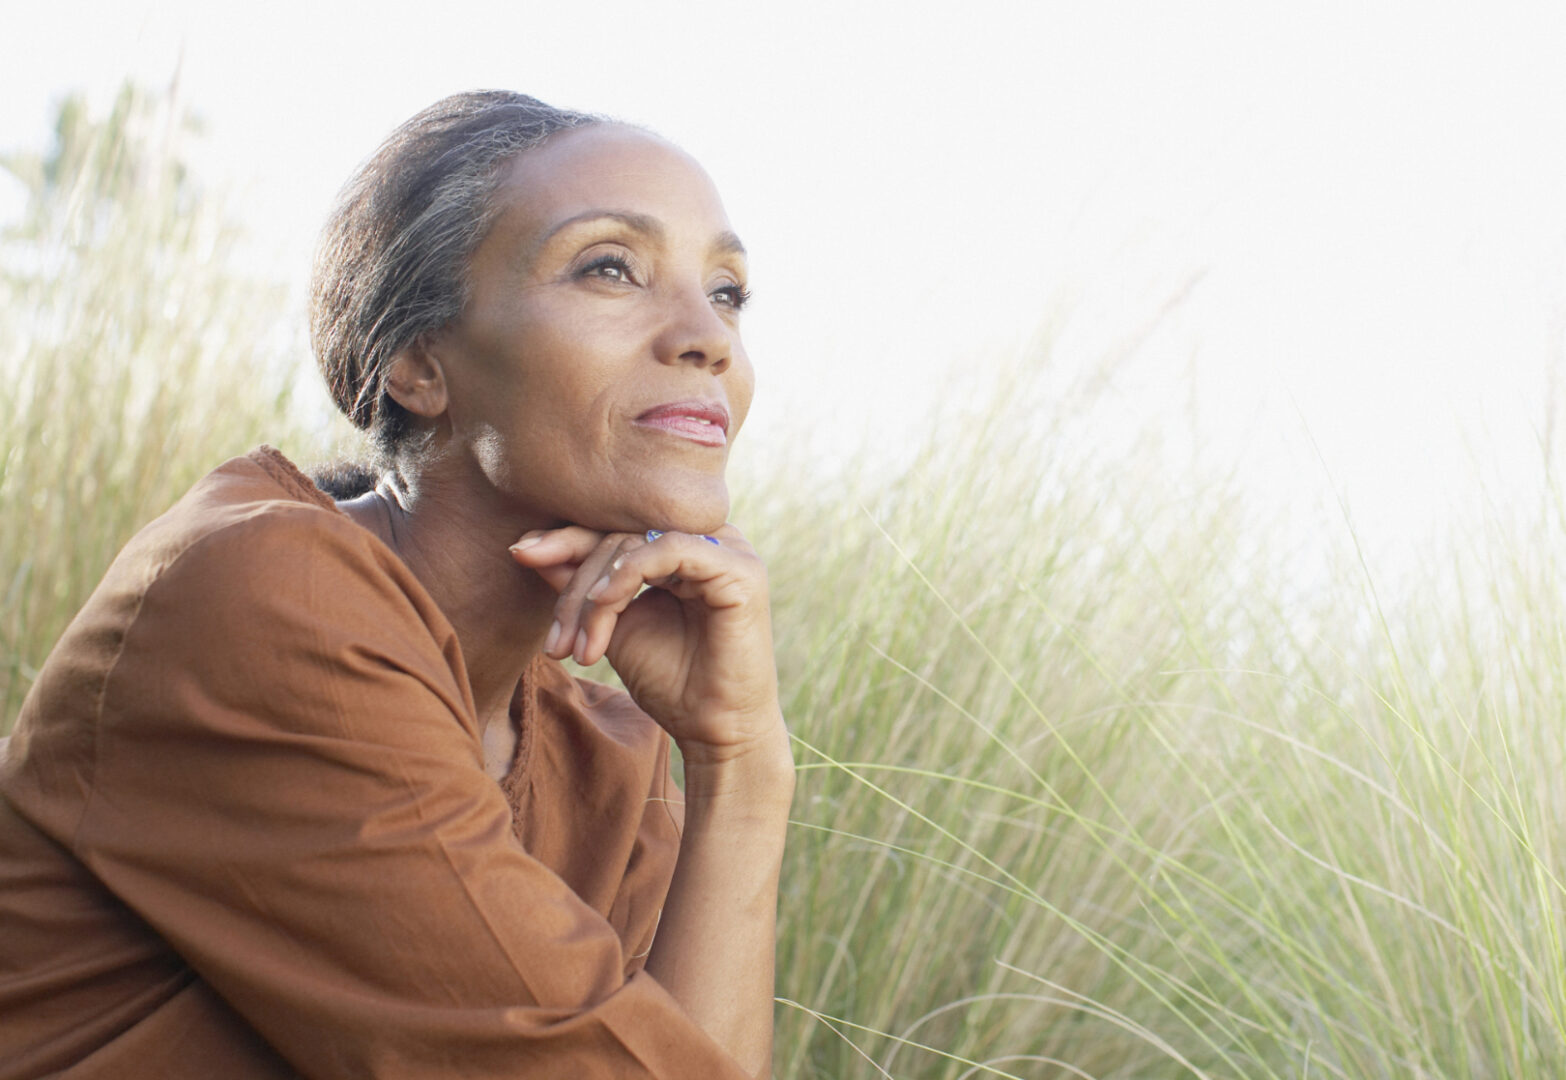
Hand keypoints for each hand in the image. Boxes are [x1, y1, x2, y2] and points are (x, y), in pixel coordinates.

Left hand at [509, 525, 783, 761]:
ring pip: (639, 542)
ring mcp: (730, 551)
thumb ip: (581, 586)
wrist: (715, 732)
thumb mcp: (612, 626)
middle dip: (576, 584)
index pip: (618, 527)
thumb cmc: (671, 683)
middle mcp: (711, 540)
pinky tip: (603, 605)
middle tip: (555, 642)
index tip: (520, 553)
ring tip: (578, 646)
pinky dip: (628, 573)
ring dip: (596, 592)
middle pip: (623, 534)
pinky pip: (670, 549)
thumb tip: (527, 547)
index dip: (567, 538)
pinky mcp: (740, 570)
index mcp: (686, 548)